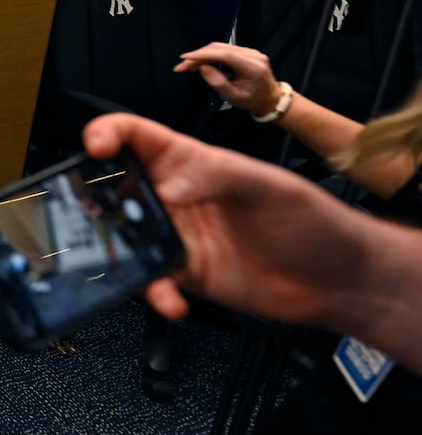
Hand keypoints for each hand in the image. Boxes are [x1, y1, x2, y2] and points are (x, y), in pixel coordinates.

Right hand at [82, 113, 370, 327]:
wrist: (338, 280)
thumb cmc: (313, 221)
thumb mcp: (270, 186)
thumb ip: (219, 176)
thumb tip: (170, 182)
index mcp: (191, 162)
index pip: (137, 137)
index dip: (108, 134)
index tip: (95, 147)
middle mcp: (176, 197)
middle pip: (118, 187)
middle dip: (95, 199)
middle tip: (94, 215)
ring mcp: (177, 236)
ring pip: (126, 238)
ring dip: (119, 252)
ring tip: (133, 266)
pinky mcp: (184, 274)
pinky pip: (152, 281)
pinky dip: (154, 293)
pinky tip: (172, 300)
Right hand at [174, 42, 279, 114]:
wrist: (271, 99)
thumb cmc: (252, 101)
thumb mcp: (233, 96)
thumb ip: (217, 81)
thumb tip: (202, 67)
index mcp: (252, 66)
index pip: (224, 55)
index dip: (203, 54)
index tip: (185, 58)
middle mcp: (253, 55)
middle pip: (220, 48)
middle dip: (198, 55)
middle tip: (182, 66)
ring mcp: (251, 51)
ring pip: (221, 47)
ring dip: (203, 54)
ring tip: (189, 65)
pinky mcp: (247, 52)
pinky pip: (226, 49)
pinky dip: (211, 55)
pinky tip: (202, 61)